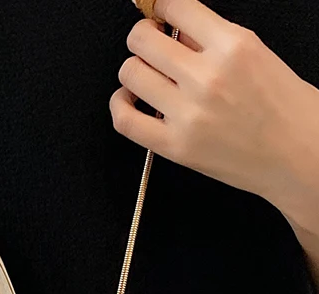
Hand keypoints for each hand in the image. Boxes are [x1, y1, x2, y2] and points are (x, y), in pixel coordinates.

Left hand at [111, 0, 318, 218]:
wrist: (298, 155)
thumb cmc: (283, 107)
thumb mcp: (256, 55)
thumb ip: (212, 41)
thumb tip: (174, 32)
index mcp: (233, 45)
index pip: (177, 6)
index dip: (161, 7)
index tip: (159, 14)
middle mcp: (207, 77)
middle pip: (142, 40)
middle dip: (142, 37)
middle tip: (148, 44)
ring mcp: (187, 113)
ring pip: (130, 74)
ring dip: (132, 70)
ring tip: (143, 75)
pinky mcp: (174, 146)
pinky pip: (125, 120)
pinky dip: (119, 105)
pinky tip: (128, 100)